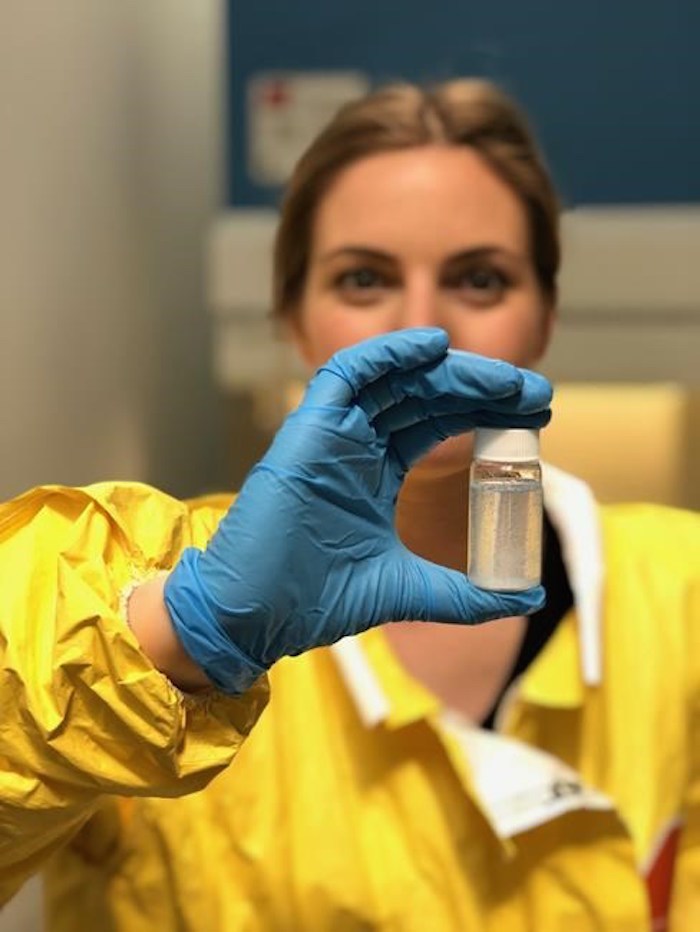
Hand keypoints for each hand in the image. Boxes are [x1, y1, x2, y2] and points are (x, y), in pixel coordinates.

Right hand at [164, 328, 551, 693]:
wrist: (256, 615)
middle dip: (482, 388)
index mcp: (376, 472)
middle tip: (536, 392)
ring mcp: (331, 434)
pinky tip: (435, 347)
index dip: (485, 410)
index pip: (438, 422)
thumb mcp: (409, 589)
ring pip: (396, 380)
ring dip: (451, 370)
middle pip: (426, 396)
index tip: (537, 413)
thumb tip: (527, 599)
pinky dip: (388, 354)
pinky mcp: (306, 430)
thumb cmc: (317, 599)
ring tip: (505, 379)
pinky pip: (346, 375)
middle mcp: (355, 445)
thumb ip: (466, 594)